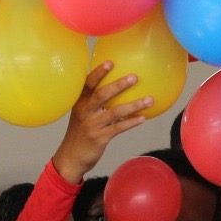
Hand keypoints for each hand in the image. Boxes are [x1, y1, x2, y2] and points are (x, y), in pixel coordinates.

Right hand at [51, 63, 152, 184]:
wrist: (71, 158)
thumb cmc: (80, 133)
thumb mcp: (82, 115)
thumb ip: (94, 102)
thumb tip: (116, 88)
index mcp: (79, 102)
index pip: (88, 84)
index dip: (98, 73)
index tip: (111, 62)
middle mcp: (84, 112)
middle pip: (102, 95)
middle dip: (118, 85)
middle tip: (134, 77)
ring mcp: (92, 125)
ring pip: (115, 112)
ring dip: (134, 105)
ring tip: (149, 99)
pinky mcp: (99, 138)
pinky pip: (118, 128)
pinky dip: (131, 122)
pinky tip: (143, 118)